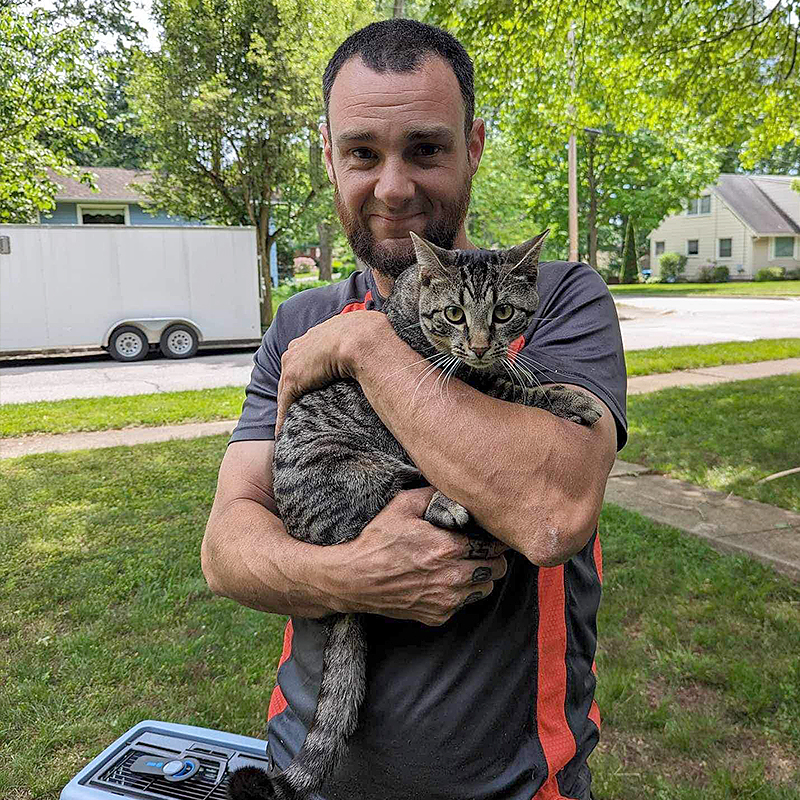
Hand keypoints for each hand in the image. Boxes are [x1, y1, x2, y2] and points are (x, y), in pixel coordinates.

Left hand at [275, 311, 387, 433]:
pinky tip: (284, 430)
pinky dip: (283, 417)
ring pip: (286, 387)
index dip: (309, 368)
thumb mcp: (366, 332)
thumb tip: (381, 343)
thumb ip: (362, 340)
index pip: (307, 353)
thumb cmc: (371, 336)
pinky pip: (285, 401)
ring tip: (288, 422)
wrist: (363, 340)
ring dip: (287, 405)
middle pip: (292, 369)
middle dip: (294, 385)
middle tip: (297, 404)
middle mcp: (301, 344)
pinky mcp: (294, 378)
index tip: (312, 380)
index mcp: (318, 333)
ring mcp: (295, 362)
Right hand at [317, 487, 508, 626]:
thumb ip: (434, 494)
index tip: (490, 533)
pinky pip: (464, 604)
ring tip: (466, 565)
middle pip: (497, 569)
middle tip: (481, 549)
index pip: (493, 545)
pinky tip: (444, 580)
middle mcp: (452, 577)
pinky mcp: (437, 616)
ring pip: (485, 589)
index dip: (495, 538)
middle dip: (493, 557)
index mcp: (449, 548)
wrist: (353, 578)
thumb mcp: (403, 505)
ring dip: (481, 576)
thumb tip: (455, 487)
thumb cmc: (377, 540)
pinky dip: (461, 593)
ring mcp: (446, 600)